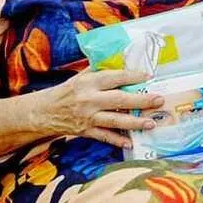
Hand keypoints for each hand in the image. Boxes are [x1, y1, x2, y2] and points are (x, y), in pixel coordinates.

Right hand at [38, 69, 164, 148]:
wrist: (44, 112)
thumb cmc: (67, 92)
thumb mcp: (81, 77)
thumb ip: (100, 70)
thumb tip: (122, 59)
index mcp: (89, 82)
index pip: (115, 77)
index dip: (133, 76)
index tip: (149, 76)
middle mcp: (90, 99)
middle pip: (119, 99)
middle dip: (141, 100)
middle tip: (158, 99)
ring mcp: (88, 117)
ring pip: (115, 120)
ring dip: (134, 122)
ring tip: (151, 123)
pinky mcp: (86, 131)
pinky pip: (104, 136)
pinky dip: (117, 140)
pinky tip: (131, 142)